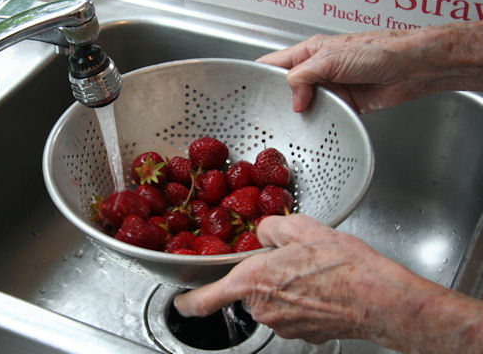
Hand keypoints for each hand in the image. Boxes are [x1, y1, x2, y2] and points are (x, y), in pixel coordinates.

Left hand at [174, 214, 482, 352]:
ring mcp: (283, 326)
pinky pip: (290, 313)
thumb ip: (270, 227)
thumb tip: (263, 232)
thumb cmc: (342, 265)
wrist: (380, 298)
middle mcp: (262, 308)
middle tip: (285, 259)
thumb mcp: (301, 228)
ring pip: (270, 302)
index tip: (181, 301)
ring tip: (310, 271)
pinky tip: (320, 286)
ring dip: (281, 287)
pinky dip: (299, 300)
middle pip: (245, 292)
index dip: (187, 302)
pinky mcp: (302, 334)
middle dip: (259, 276)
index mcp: (252, 281)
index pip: (204, 300)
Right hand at [257, 22, 482, 112]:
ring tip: (285, 128)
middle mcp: (316, 71)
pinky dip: (317, 123)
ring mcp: (329, 89)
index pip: (274, 64)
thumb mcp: (331, 59)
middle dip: (276, 101)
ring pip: (303, 104)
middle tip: (263, 118)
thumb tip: (292, 99)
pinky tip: (310, 131)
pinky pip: (323, 116)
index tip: (244, 93)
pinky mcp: (342, 105)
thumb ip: (304, 76)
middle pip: (286, 88)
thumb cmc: (377, 51)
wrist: (410, 68)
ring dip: (298, 115)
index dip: (258, 77)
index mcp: (308, 53)